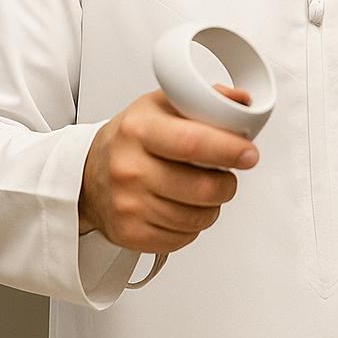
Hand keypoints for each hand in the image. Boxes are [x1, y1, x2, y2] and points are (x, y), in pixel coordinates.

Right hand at [78, 85, 259, 253]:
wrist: (88, 173)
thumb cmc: (132, 137)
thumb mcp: (164, 104)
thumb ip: (206, 99)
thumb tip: (242, 102)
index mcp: (140, 129)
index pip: (193, 143)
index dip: (230, 150)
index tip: (249, 154)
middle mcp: (129, 168)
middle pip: (202, 188)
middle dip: (227, 184)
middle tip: (227, 176)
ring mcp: (127, 204)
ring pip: (197, 217)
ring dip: (212, 206)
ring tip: (202, 190)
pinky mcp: (128, 233)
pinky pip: (182, 238)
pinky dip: (193, 225)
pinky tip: (183, 207)